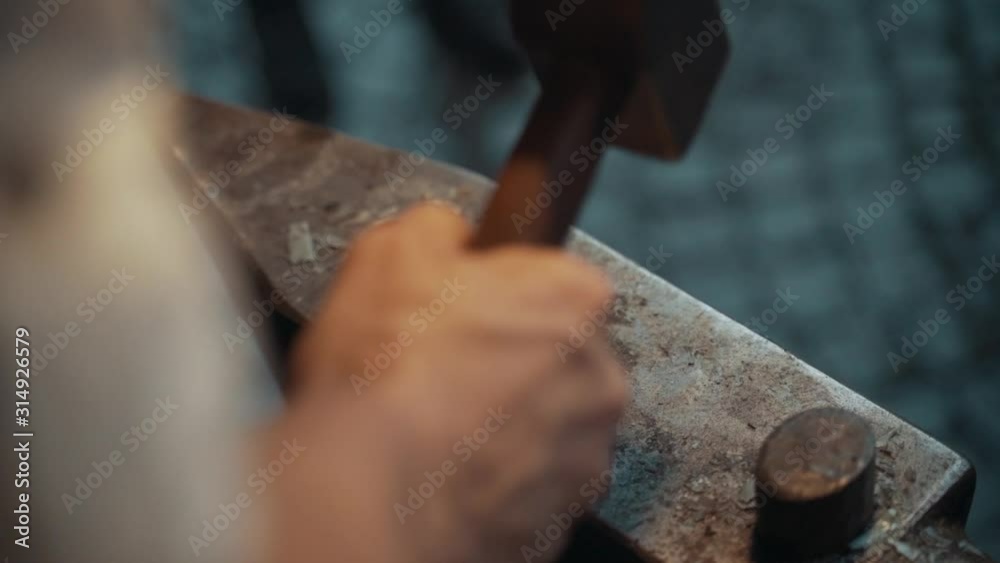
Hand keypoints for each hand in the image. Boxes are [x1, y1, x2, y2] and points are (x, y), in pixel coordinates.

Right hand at [279, 203, 628, 562]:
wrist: (368, 491)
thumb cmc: (386, 374)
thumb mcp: (390, 252)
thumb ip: (437, 227)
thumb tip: (448, 234)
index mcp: (574, 300)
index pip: (551, 279)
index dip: (498, 293)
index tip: (463, 312)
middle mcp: (600, 378)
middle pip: (557, 355)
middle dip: (511, 360)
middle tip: (445, 370)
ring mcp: (586, 455)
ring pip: (549, 423)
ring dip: (510, 423)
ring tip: (441, 426)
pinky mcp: (563, 516)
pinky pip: (534, 484)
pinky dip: (501, 477)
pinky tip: (451, 468)